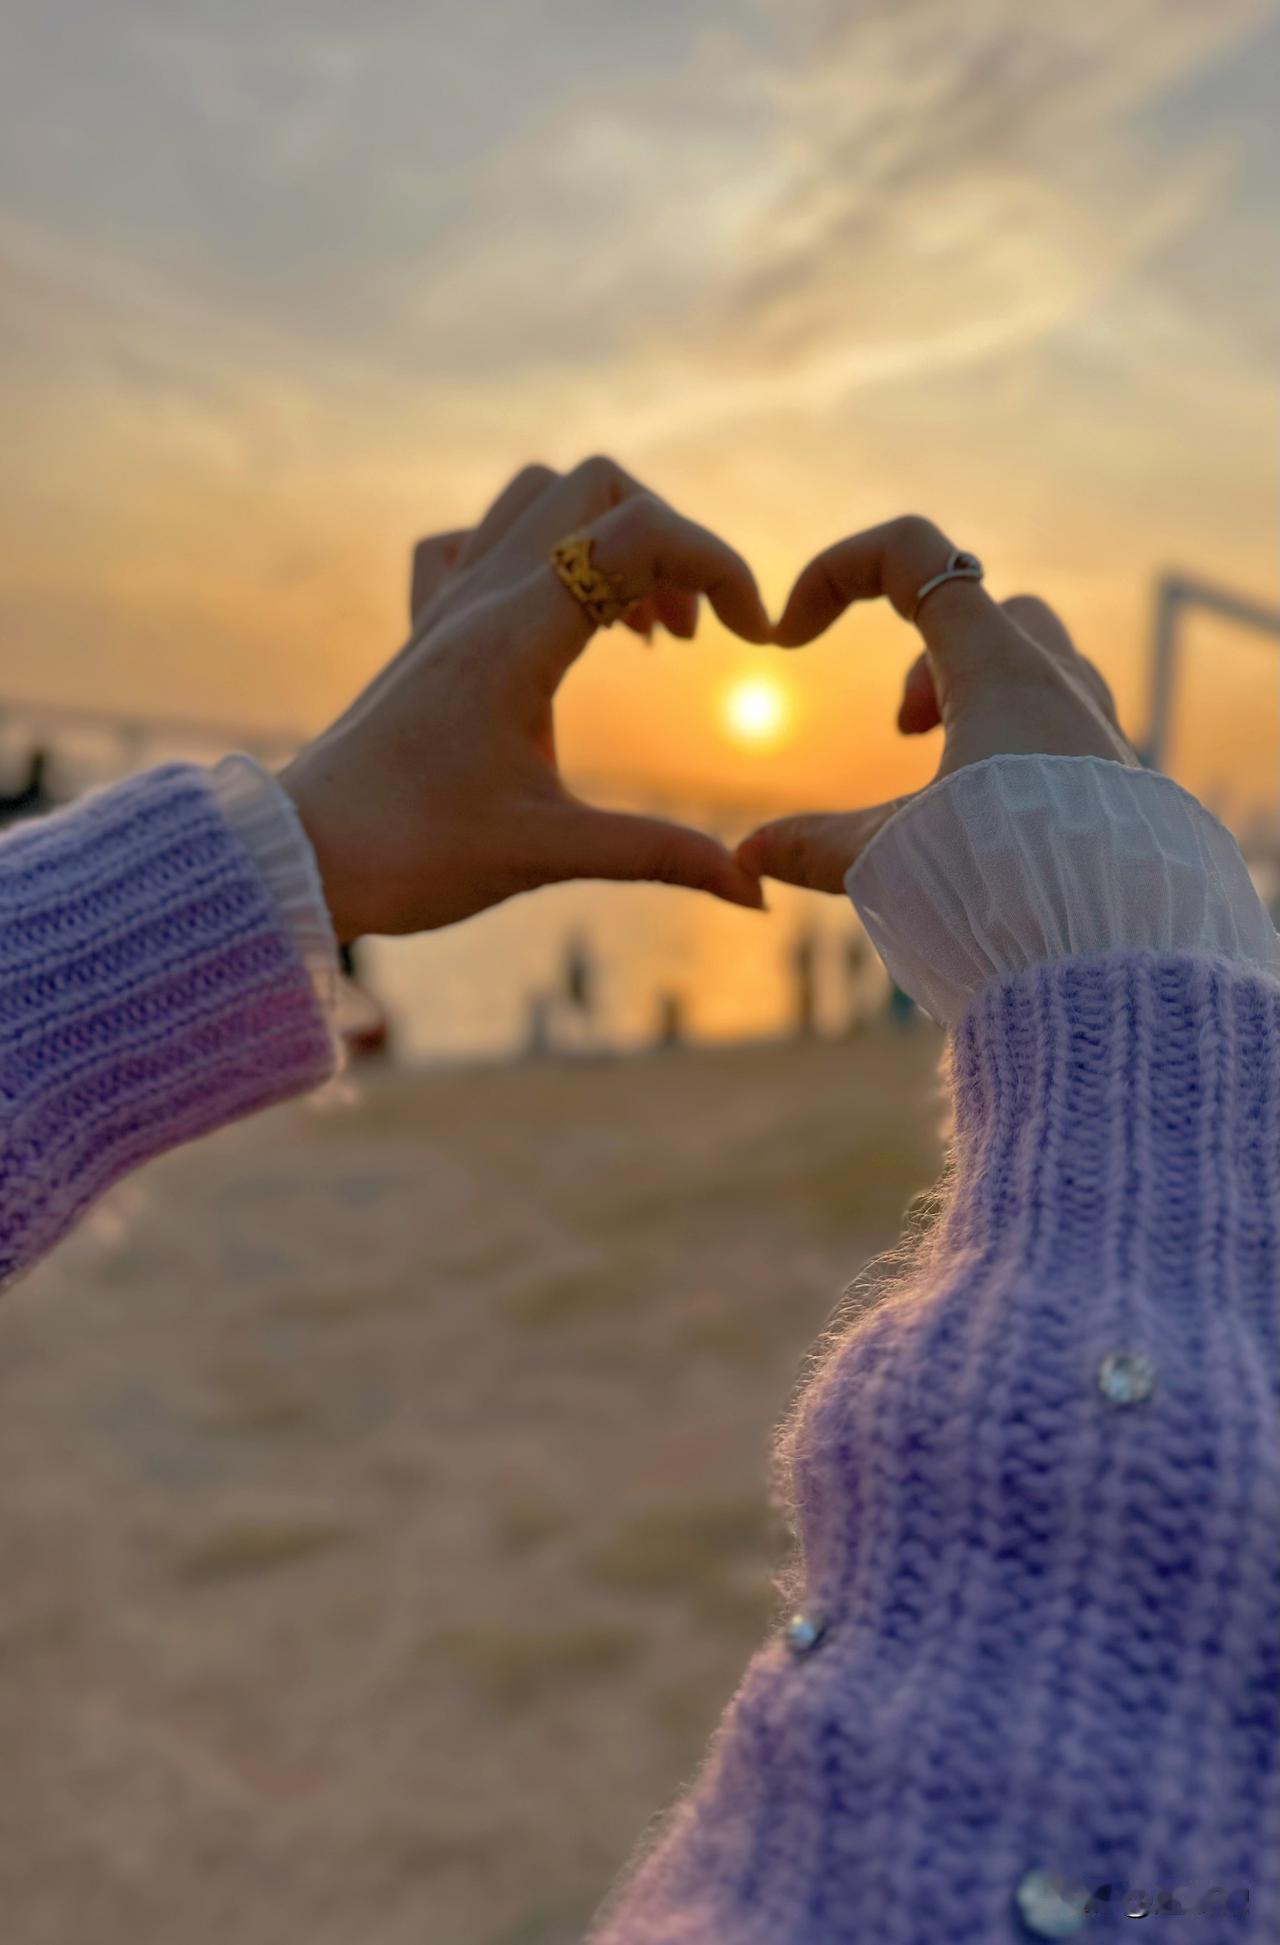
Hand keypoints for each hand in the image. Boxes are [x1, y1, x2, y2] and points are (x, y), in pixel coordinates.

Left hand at [279, 459, 770, 941]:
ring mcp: (445, 606)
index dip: (719, 566)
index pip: (638, 534)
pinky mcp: (426, 631)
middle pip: (594, 487)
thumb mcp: (546, 854)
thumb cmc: (411, 855)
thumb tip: (754, 890)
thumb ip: (659, 855)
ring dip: (606, 540)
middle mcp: (478, 597)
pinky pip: (478, 543)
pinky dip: (537, 557)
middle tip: (688, 639)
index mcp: (513, 634)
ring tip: (638, 634)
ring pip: (538, 499)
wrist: (300, 860)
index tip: (753, 640)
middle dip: (669, 543)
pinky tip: (555, 625)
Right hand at [736, 515, 1138, 891]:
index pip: (911, 556)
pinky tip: (996, 815)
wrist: (1116, 952)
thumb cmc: (1007, 889)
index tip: (791, 638)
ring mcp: (1098, 730)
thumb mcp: (889, 859)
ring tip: (942, 767)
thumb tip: (748, 857)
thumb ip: (815, 846)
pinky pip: (1069, 724)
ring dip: (975, 697)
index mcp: (999, 671)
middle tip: (905, 730)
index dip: (834, 572)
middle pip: (988, 609)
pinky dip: (1019, 744)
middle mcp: (1060, 685)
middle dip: (927, 654)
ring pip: (1038, 662)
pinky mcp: (1118, 783)